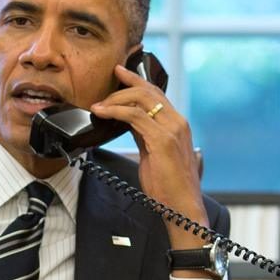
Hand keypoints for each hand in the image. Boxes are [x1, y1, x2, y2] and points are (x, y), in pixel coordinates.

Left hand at [89, 63, 211, 254]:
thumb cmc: (168, 185)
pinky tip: (102, 113)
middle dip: (124, 84)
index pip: (157, 93)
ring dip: (116, 98)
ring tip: (98, 105)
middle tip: (105, 88)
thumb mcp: (154, 153)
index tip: (120, 72)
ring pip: (141, 99)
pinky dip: (115, 110)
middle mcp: (178, 122)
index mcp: (178, 124)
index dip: (137, 80)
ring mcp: (171, 129)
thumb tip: (127, 121)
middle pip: (149, 90)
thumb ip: (144, 135)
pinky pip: (135, 116)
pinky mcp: (162, 140)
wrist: (181, 207)